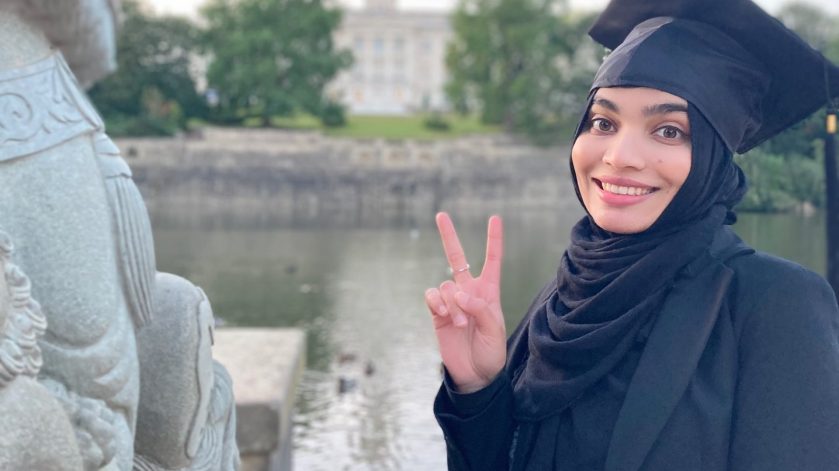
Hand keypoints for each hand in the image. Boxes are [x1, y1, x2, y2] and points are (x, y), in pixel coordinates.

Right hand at [425, 212, 506, 393]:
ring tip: (460, 324)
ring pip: (446, 286)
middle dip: (449, 237)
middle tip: (441, 215)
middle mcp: (469, 292)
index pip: (492, 260)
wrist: (474, 375)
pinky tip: (443, 315)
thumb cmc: (491, 353)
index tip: (495, 218)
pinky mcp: (436, 313)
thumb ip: (479, 308)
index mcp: (489, 292)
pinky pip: (432, 296)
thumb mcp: (494, 330)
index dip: (494, 240)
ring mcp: (451, 301)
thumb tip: (459, 292)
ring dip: (453, 304)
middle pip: (457, 258)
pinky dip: (437, 303)